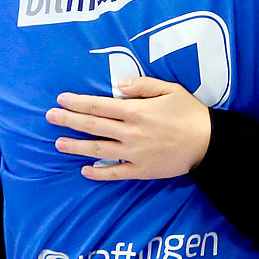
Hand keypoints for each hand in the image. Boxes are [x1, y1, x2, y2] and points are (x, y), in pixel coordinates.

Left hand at [48, 76, 210, 180]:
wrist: (210, 143)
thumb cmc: (191, 113)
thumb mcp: (170, 89)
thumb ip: (142, 85)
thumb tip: (118, 84)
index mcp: (136, 111)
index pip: (99, 105)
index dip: (78, 102)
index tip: (61, 100)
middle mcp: (130, 132)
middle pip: (93, 126)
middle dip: (68, 121)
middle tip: (49, 117)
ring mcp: (134, 153)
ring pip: (98, 150)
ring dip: (76, 147)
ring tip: (58, 144)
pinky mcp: (141, 171)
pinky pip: (115, 173)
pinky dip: (98, 173)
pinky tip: (85, 170)